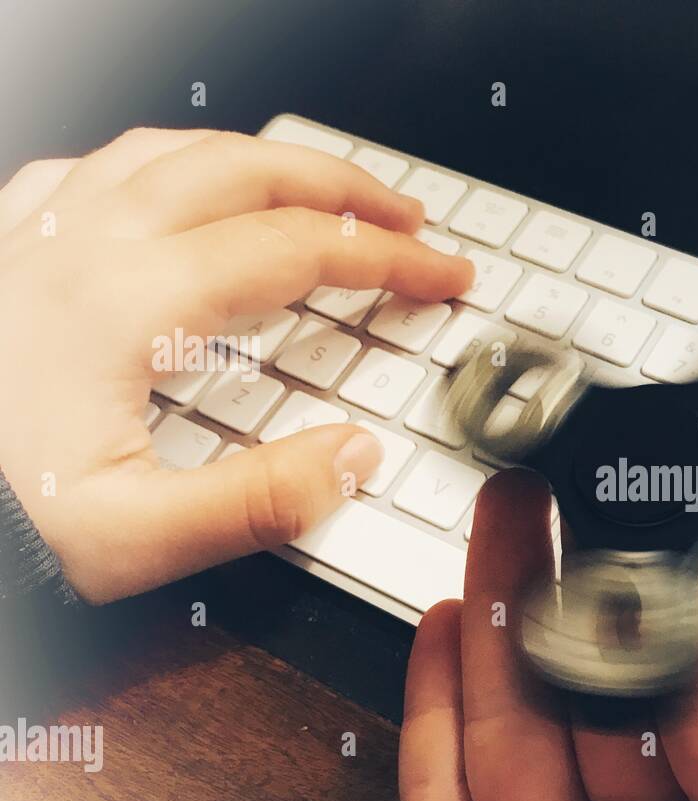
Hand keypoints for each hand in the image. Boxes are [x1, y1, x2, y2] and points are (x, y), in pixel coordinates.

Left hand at [0, 128, 472, 602]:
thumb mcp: (131, 542)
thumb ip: (256, 502)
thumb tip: (353, 456)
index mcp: (124, 304)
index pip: (296, 252)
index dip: (390, 260)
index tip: (443, 275)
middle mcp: (81, 246)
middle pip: (246, 173)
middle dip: (345, 191)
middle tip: (406, 219)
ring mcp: (35, 235)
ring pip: (173, 150)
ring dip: (263, 163)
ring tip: (314, 188)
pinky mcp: (5, 248)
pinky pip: (94, 167)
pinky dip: (166, 165)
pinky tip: (177, 189)